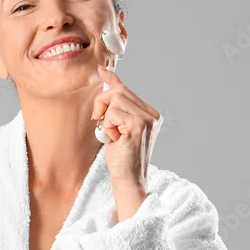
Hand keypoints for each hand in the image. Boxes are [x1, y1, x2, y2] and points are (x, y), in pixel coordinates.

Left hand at [90, 65, 162, 186]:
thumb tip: (107, 85)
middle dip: (102, 103)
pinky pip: (112, 114)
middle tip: (98, 119)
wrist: (128, 179)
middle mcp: (152, 115)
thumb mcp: (118, 129)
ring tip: (111, 134)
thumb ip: (116, 109)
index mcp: (150, 114)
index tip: (102, 70)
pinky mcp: (138, 126)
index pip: (127, 90)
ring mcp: (147, 120)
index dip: (112, 80)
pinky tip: (114, 139)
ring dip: (105, 118)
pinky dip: (107, 126)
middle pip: (119, 91)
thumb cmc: (122, 157)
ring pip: (115, 100)